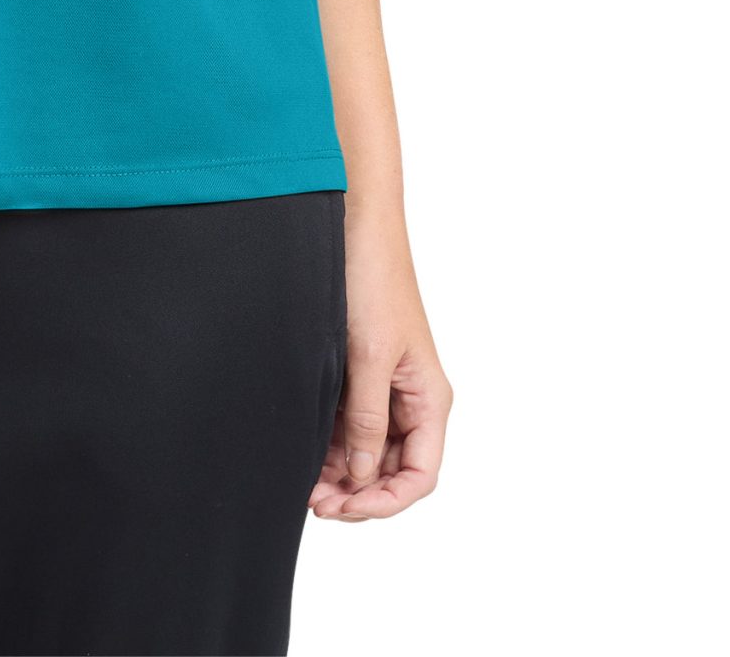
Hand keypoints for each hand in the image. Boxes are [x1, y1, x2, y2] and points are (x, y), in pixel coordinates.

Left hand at [310, 213, 449, 520]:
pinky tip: (301, 449)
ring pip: (365, 451)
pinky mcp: (357, 373)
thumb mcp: (370, 356)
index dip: (384, 501)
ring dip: (337, 471)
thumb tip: (360, 474)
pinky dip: (327, 443)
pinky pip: (347, 424)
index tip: (344, 506)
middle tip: (312, 500)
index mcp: (428, 399)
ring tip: (301, 480)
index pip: (419, 476)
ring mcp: (383, 388)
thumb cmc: (372, 279)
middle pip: (389, 470)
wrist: (353, 222)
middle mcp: (410, 399)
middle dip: (355, 491)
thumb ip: (366, 419)